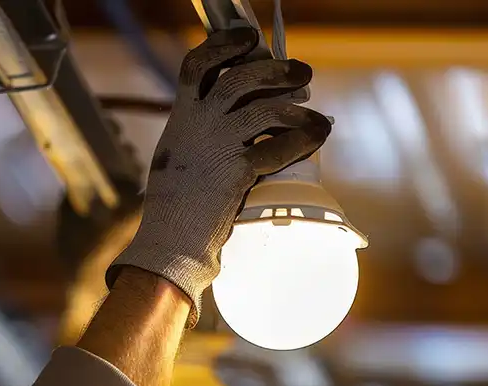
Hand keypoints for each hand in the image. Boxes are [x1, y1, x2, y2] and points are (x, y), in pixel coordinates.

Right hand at [108, 27, 331, 325]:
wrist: (170, 245)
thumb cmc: (175, 214)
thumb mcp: (177, 165)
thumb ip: (198, 140)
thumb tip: (237, 129)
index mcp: (180, 122)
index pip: (197, 67)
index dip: (224, 46)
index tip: (248, 39)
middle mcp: (196, 126)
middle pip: (239, 79)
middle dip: (274, 71)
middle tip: (301, 74)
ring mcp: (216, 146)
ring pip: (263, 108)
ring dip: (295, 105)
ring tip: (315, 111)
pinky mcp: (236, 170)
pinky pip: (277, 146)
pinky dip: (301, 139)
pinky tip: (316, 137)